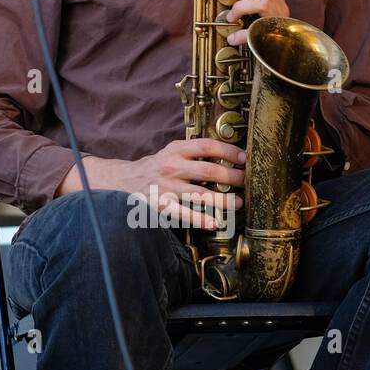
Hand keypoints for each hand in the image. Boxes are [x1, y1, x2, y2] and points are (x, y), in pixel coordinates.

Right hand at [55, 139, 245, 229]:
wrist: (122, 181)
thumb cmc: (155, 168)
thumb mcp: (171, 152)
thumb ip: (194, 152)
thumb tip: (230, 155)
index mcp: (176, 149)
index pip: (207, 146)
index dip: (228, 151)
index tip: (245, 158)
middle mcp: (171, 166)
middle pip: (208, 170)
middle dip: (232, 177)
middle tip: (247, 182)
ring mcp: (166, 187)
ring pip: (200, 194)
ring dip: (223, 200)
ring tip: (238, 203)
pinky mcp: (160, 205)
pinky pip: (184, 214)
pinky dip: (201, 219)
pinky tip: (214, 223)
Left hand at [217, 0, 289, 45]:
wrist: (283, 45)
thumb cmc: (265, 18)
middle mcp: (277, 0)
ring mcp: (277, 16)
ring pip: (263, 4)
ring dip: (241, 7)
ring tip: (230, 17)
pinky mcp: (274, 33)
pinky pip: (257, 32)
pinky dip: (243, 35)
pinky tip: (232, 38)